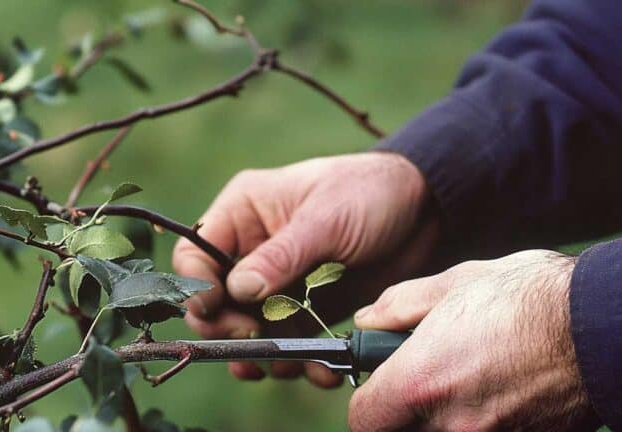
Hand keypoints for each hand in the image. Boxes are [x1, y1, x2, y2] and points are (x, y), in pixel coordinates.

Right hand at [173, 152, 436, 386]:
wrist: (425, 211)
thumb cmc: (370, 192)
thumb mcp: (325, 218)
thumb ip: (281, 255)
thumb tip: (237, 292)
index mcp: (243, 212)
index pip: (195, 254)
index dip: (197, 288)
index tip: (219, 313)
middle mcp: (252, 249)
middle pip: (215, 301)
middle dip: (229, 329)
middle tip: (254, 343)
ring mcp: (278, 283)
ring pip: (249, 329)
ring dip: (264, 353)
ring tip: (286, 364)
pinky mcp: (305, 308)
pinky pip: (288, 341)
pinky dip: (299, 360)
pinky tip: (319, 369)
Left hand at [349, 250, 591, 430]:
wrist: (603, 322)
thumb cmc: (531, 297)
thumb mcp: (455, 284)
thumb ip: (400, 306)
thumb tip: (368, 318)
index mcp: (422, 381)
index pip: (363, 420)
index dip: (367, 402)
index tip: (378, 387)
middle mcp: (452, 423)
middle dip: (404, 412)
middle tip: (423, 381)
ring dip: (442, 416)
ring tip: (466, 380)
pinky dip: (481, 421)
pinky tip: (498, 392)